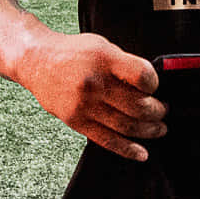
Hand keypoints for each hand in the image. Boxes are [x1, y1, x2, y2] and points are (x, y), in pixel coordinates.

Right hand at [18, 32, 164, 160]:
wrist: (36, 61)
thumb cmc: (72, 52)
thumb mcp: (102, 46)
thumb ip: (125, 64)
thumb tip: (151, 86)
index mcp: (104, 59)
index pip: (142, 76)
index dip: (155, 84)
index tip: (155, 87)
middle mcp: (94, 82)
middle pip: (138, 105)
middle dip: (157, 111)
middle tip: (163, 111)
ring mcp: (84, 104)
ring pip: (126, 125)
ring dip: (149, 130)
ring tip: (158, 128)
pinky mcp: (76, 121)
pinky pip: (107, 140)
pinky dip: (128, 149)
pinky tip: (141, 153)